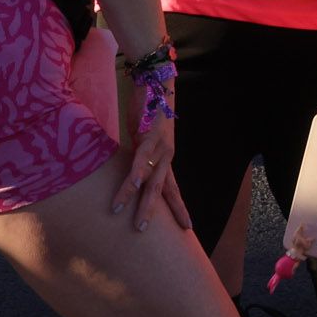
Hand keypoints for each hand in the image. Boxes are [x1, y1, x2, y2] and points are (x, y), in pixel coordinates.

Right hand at [109, 108, 191, 232]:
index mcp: (164, 160)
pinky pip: (141, 158)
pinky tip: (133, 185)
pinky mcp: (150, 135)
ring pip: (151, 180)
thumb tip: (128, 175)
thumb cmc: (146, 115)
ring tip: (132, 220)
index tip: (187, 227)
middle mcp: (166, 156)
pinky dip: (137, 173)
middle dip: (157, 212)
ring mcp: (160, 147)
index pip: (173, 190)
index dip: (179, 208)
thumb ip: (138, 159)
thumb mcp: (142, 142)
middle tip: (146, 232)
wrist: (155, 84)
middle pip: (164, 190)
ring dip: (141, 201)